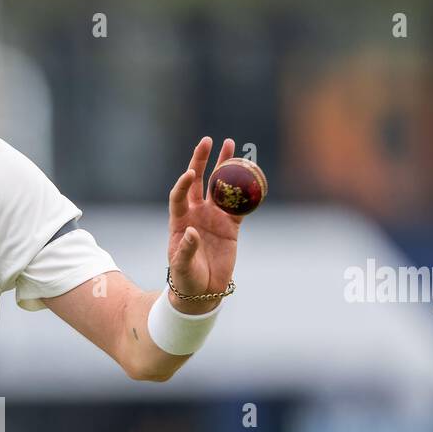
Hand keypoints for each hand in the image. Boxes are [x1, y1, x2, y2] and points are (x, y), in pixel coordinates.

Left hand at [167, 137, 242, 311]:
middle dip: (202, 161)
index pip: (180, 196)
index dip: (183, 183)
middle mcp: (196, 214)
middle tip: (208, 141)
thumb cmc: (186, 279)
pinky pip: (240, 204)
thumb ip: (187, 250)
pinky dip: (246, 191)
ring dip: (225, 167)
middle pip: (198, 182)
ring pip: (219, 187)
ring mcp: (214, 217)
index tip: (190, 173)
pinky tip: (252, 173)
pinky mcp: (230, 226)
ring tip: (231, 145)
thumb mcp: (182, 267)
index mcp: (180, 221)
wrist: (204, 290)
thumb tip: (192, 232)